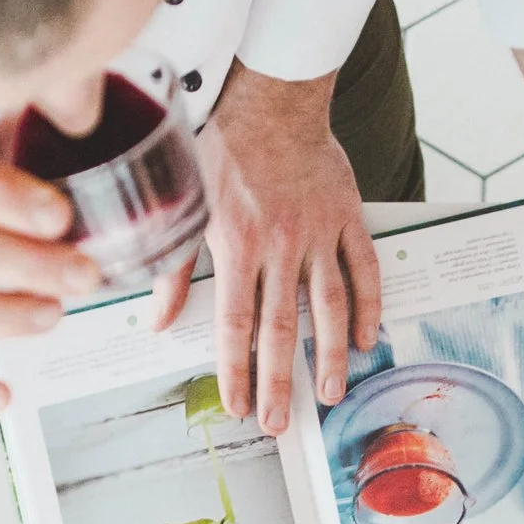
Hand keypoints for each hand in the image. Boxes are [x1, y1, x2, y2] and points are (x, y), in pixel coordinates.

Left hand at [152, 66, 379, 435]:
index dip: (236, 371)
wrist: (273, 100)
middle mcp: (279, 246)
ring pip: (329, 307)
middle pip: (281, 328)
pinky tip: (368, 338)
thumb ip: (172, 270)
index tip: (239, 406)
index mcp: (236, 246)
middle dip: (279, 382)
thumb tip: (155, 323)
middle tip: (279, 423)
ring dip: (330, 356)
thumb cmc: (224, 150)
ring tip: (329, 393)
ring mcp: (318, 234)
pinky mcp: (348, 218)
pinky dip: (368, 305)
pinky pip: (363, 269)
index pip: (234, 325)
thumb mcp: (187, 208)